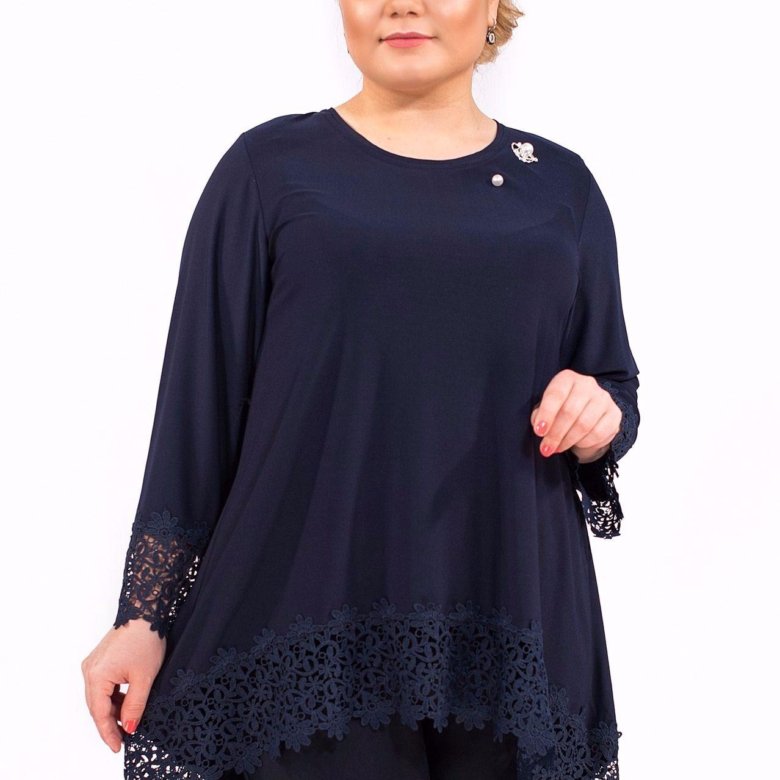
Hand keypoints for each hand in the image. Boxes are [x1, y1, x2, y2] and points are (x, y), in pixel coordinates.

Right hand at [81, 619, 165, 752]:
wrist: (146, 611)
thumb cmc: (145, 639)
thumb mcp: (144, 677)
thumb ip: (135, 705)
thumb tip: (128, 727)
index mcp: (96, 676)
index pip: (100, 714)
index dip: (108, 733)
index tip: (117, 747)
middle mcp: (89, 670)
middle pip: (96, 706)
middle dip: (109, 724)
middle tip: (123, 739)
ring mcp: (93, 664)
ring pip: (100, 696)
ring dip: (112, 709)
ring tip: (127, 721)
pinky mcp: (101, 659)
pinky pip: (103, 684)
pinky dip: (113, 696)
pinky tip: (125, 702)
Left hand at [530, 369, 621, 462]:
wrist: (589, 413)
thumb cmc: (562, 409)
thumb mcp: (547, 408)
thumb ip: (540, 415)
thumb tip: (541, 428)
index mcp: (567, 378)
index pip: (556, 395)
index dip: (546, 415)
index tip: (539, 432)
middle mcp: (587, 384)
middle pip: (570, 412)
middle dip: (555, 434)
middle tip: (546, 448)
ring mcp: (603, 398)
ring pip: (584, 425)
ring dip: (567, 441)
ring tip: (558, 448)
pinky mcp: (615, 414)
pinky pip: (598, 434)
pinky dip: (584, 443)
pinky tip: (576, 443)